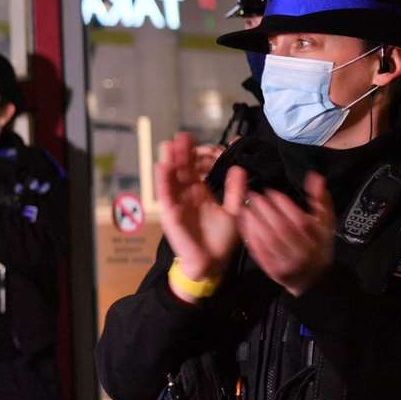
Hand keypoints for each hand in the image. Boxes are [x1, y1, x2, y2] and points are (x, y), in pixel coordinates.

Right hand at [156, 132, 239, 290]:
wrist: (212, 263)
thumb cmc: (222, 241)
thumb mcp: (234, 211)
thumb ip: (235, 190)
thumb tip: (238, 168)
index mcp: (202, 194)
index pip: (196, 170)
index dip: (195, 155)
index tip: (196, 140)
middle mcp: (187, 196)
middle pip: (182, 170)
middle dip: (181, 153)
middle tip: (181, 136)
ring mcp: (177, 204)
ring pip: (171, 179)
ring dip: (169, 162)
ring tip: (169, 145)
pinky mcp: (171, 214)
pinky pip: (166, 195)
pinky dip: (163, 180)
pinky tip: (162, 166)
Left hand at [233, 170, 334, 296]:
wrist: (313, 279)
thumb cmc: (319, 245)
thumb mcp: (326, 223)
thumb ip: (321, 200)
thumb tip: (315, 177)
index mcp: (318, 239)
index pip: (300, 219)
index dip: (284, 204)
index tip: (271, 192)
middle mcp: (303, 252)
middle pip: (282, 228)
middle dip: (265, 209)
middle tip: (253, 195)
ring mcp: (288, 263)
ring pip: (268, 240)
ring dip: (254, 222)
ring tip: (245, 207)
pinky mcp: (274, 271)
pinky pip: (260, 252)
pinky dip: (250, 237)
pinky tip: (244, 224)